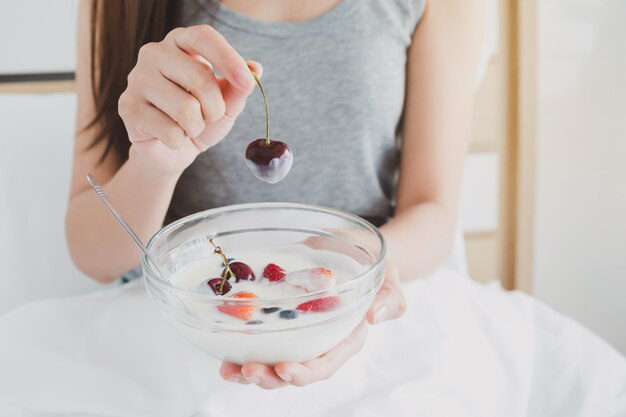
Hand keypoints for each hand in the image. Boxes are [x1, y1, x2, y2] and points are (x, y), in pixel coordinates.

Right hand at [118, 25, 261, 174]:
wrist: (172, 148)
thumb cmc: (200, 117)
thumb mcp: (226, 103)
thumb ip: (239, 87)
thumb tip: (255, 69)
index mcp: (180, 42)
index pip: (203, 37)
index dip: (228, 58)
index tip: (246, 80)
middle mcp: (154, 53)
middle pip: (199, 77)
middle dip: (215, 108)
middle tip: (210, 117)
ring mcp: (137, 79)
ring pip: (185, 109)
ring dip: (196, 127)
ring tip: (188, 126)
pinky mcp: (127, 107)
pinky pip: (170, 131)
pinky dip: (179, 141)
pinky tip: (170, 135)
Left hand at [219, 263, 406, 388]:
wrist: (352, 247)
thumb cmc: (374, 266)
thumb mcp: (389, 278)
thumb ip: (390, 298)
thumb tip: (375, 316)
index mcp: (345, 340)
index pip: (325, 364)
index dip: (304, 372)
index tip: (284, 369)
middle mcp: (318, 342)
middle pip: (293, 370)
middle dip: (269, 377)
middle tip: (248, 370)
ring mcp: (297, 332)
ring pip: (271, 361)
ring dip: (249, 370)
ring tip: (229, 370)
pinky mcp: (279, 318)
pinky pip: (260, 339)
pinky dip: (240, 349)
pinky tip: (223, 354)